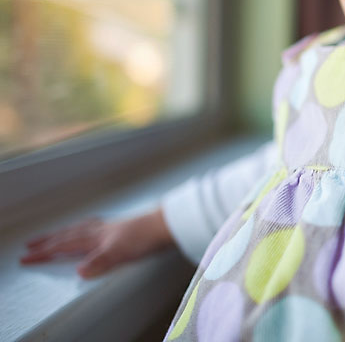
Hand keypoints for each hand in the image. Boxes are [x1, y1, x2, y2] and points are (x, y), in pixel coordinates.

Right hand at [20, 209, 174, 278]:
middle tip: (31, 244)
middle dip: (48, 241)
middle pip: (68, 234)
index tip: (27, 256)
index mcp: (95, 236)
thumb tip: (81, 271)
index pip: (64, 245)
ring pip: (80, 228)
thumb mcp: (120, 252)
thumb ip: (99, 261)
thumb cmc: (145, 236)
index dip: (45, 251)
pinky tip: (89, 228)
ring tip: (54, 234)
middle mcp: (100, 230)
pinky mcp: (120, 226)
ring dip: (63, 232)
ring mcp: (110, 226)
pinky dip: (84, 227)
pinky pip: (94, 225)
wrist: (167, 222)